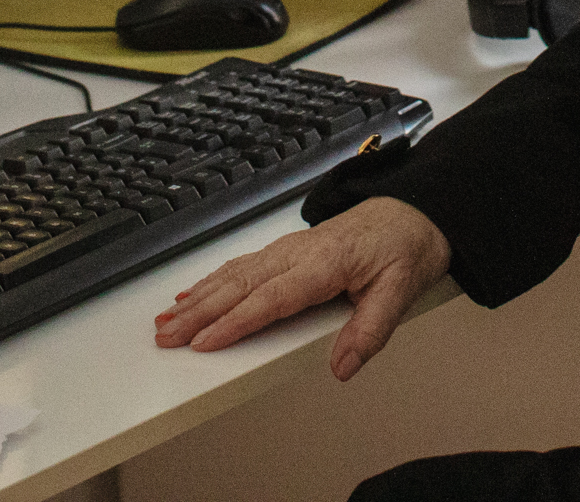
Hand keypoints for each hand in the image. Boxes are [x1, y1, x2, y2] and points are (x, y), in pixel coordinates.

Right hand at [151, 197, 449, 380]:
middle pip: (241, 285)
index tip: (204, 341)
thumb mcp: (401, 293)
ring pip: (235, 274)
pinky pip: (242, 265)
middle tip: (167, 337)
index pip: (272, 298)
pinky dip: (212, 280)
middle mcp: (300, 252)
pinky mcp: (287, 249)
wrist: (412, 212)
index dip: (235, 321)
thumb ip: (370, 332)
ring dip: (199, 297)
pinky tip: (194, 293)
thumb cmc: (404, 249)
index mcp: (325, 263)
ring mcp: (290, 248)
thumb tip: (342, 367)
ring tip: (167, 320)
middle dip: (200, 313)